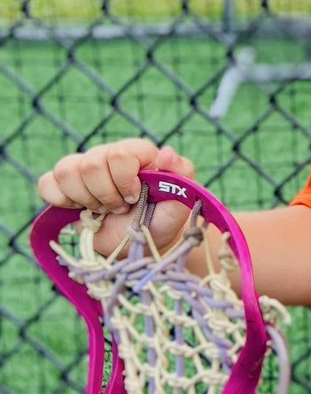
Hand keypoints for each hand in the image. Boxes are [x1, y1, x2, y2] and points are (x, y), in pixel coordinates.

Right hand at [37, 138, 196, 255]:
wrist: (142, 241)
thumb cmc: (164, 216)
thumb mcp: (181, 199)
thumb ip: (181, 174)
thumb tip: (165, 154)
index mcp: (138, 152)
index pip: (119, 154)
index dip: (124, 180)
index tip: (135, 197)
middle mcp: (109, 155)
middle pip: (91, 163)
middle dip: (106, 194)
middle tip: (120, 207)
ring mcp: (84, 169)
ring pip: (67, 171)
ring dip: (86, 199)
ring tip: (103, 209)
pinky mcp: (64, 187)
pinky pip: (47, 183)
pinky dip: (61, 201)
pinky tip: (81, 208)